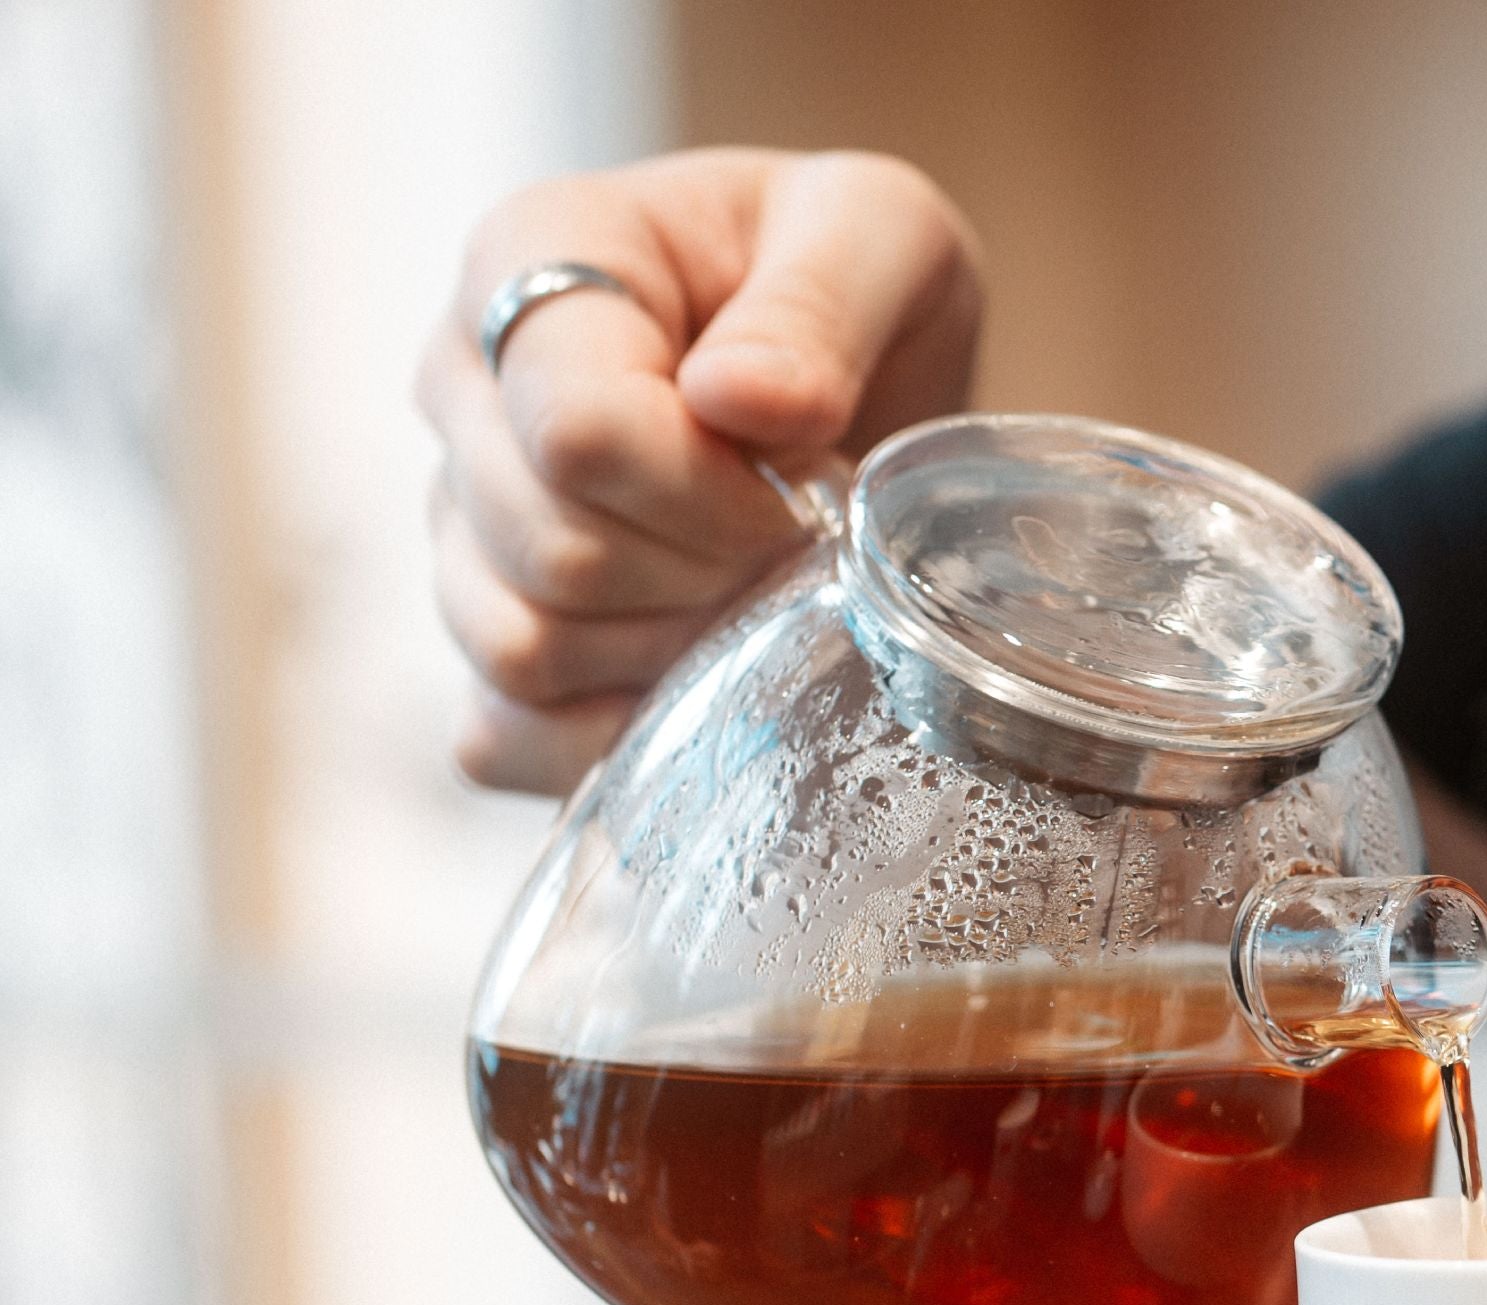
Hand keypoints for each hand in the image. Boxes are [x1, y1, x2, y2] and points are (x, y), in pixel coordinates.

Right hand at [417, 149, 982, 792]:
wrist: (860, 387)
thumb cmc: (853, 297)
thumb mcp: (881, 238)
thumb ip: (823, 300)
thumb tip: (740, 400)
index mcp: (531, 259)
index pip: (574, 431)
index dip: (707, 495)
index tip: (806, 488)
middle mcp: (461, 391)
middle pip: (550, 551)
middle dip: (705, 573)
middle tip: (793, 545)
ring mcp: (456, 525)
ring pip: (521, 647)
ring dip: (669, 650)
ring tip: (751, 593)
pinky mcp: (483, 642)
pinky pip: (501, 734)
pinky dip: (611, 736)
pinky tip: (697, 682)